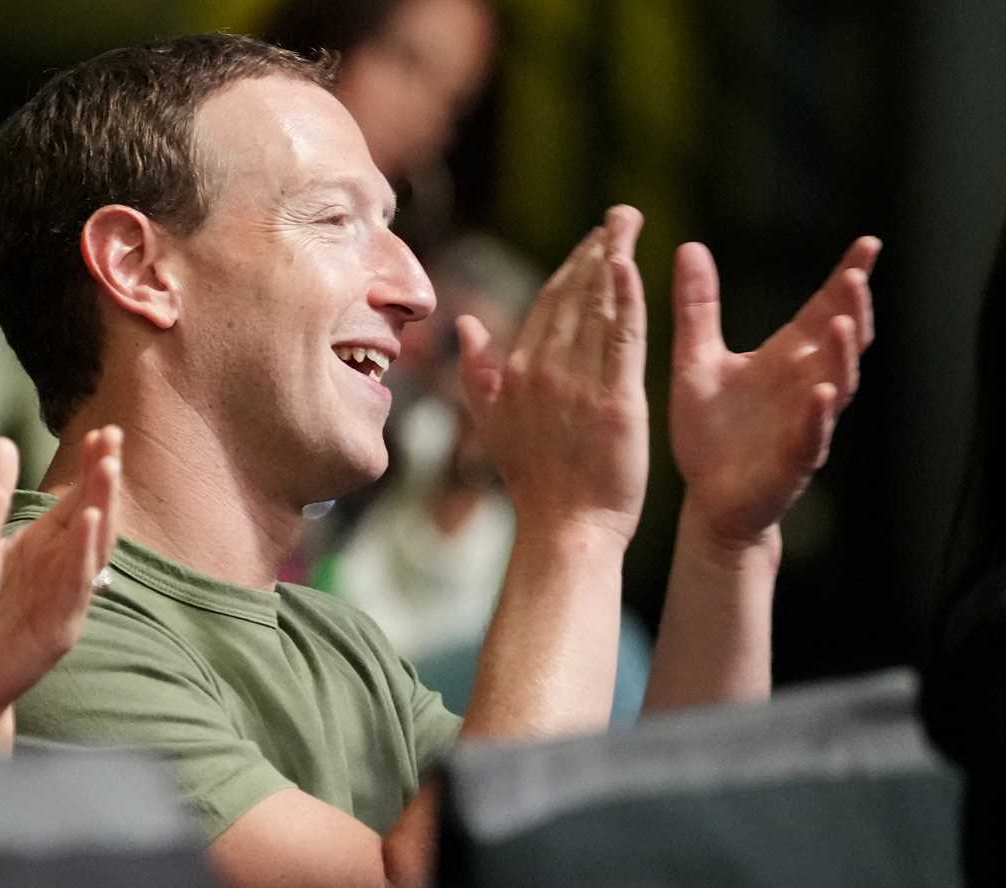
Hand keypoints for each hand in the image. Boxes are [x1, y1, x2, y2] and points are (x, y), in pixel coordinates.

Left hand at [0, 426, 121, 729]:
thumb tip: (2, 443)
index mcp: (45, 550)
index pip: (76, 499)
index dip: (92, 467)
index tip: (103, 429)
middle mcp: (62, 571)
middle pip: (93, 516)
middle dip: (104, 478)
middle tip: (113, 439)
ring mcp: (64, 600)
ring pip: (92, 547)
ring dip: (101, 506)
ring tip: (107, 470)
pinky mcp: (58, 629)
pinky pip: (76, 587)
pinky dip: (83, 554)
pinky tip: (87, 524)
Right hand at [456, 206, 648, 543]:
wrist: (565, 529)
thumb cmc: (534, 483)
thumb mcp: (493, 424)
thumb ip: (478, 371)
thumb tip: (464, 322)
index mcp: (517, 371)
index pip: (547, 304)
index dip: (572, 266)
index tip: (594, 238)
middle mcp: (544, 370)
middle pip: (573, 295)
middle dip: (597, 248)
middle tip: (621, 213)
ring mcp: (578, 384)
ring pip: (597, 308)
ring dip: (613, 260)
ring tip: (629, 225)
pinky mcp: (616, 401)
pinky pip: (621, 338)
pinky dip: (625, 299)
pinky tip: (632, 266)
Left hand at [670, 237, 880, 546]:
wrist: (708, 499)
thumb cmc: (710, 431)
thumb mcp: (696, 360)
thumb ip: (697, 308)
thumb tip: (689, 246)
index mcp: (786, 358)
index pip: (824, 310)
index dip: (847, 278)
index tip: (868, 242)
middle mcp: (805, 385)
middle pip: (842, 342)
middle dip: (853, 310)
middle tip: (857, 275)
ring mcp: (805, 423)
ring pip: (836, 385)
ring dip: (842, 356)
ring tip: (845, 324)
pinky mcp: (792, 460)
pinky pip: (811, 436)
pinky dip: (817, 415)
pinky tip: (821, 393)